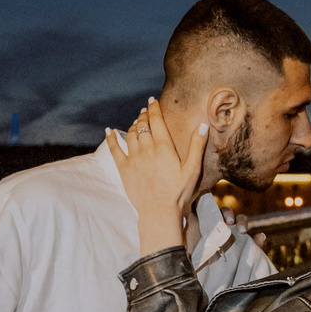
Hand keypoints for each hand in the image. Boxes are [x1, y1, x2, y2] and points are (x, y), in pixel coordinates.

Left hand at [110, 97, 206, 255]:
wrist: (159, 211)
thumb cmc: (178, 192)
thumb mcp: (193, 169)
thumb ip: (197, 146)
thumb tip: (202, 125)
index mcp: (164, 147)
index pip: (157, 121)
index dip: (154, 108)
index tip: (152, 100)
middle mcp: (147, 149)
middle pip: (142, 125)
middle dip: (144, 116)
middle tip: (146, 111)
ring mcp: (133, 158)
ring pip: (130, 134)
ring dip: (133, 125)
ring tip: (136, 121)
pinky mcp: (124, 169)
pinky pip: (114, 150)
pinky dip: (110, 139)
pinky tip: (108, 131)